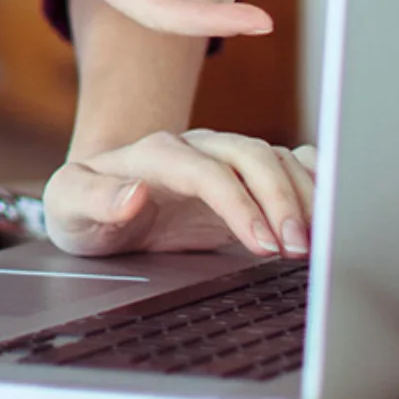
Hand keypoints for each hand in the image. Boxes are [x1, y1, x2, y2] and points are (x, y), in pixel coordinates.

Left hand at [45, 131, 317, 256]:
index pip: (206, 169)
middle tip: (299, 249)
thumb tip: (133, 194)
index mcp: (153, 153)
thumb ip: (94, 199)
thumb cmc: (80, 209)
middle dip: (281, 199)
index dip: (239, 203)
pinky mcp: (243, 177)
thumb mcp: (66, 207)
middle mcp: (193, 149)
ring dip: (304, 195)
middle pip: (251, 154)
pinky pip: (289, 163)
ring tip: (317, 242)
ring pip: (276, 158)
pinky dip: (315, 180)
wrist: (93, 208)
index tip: (263, 244)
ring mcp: (222, 159)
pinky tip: (332, 207)